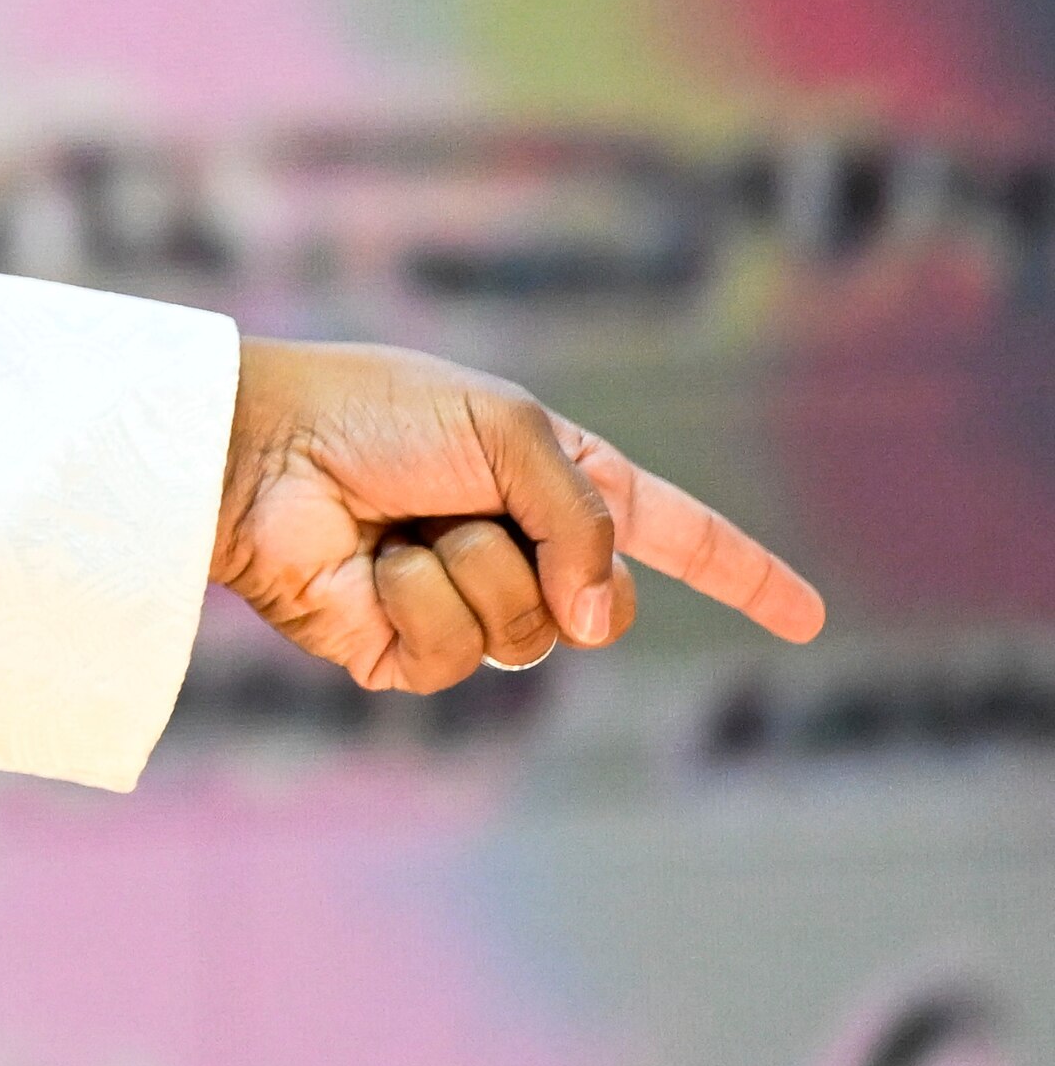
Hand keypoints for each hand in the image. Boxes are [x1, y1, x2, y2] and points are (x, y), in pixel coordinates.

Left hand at [213, 336, 826, 690]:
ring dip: (473, 566)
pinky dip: (416, 598)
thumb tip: (597, 624)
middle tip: (472, 510)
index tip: (806, 615)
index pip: (670, 535)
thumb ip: (585, 520)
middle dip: (559, 562)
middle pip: (607, 611)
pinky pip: (455, 652)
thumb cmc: (373, 412)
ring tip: (405, 525)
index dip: (741, 574)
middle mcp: (516, 553)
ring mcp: (461, 607)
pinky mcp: (400, 652)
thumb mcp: (512, 429)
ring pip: (531, 633)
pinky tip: (369, 566)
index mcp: (555, 485)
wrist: (258, 447)